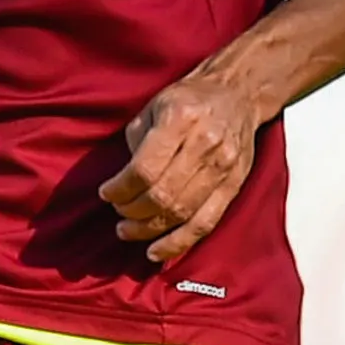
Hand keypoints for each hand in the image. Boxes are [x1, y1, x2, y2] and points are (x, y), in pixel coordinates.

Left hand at [101, 68, 266, 265]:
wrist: (238, 93)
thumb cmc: (190, 99)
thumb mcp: (153, 107)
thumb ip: (136, 144)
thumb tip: (122, 185)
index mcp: (179, 119)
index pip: (144, 169)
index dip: (120, 189)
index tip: (106, 194)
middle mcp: (204, 144)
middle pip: (162, 195)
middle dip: (132, 212)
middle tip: (118, 215)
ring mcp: (223, 167)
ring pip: (181, 213)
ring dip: (149, 229)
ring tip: (129, 231)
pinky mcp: (234, 185)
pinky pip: (205, 223)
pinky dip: (178, 242)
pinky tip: (157, 251)